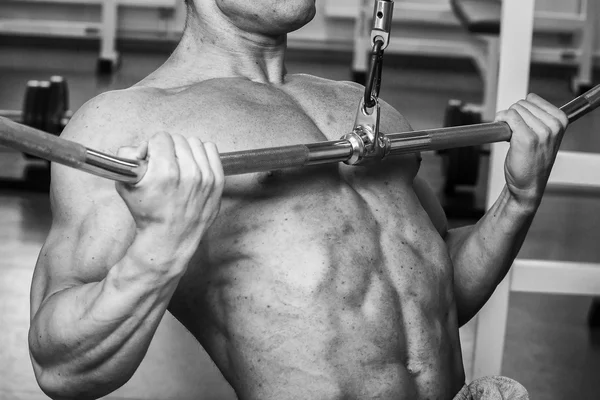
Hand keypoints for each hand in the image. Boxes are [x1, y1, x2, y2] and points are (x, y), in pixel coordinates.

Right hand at [115, 132, 223, 259]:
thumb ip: (127, 160)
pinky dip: (201, 154)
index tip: (151, 157)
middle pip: (177, 139)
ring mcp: (206, 177)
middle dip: (167, 148)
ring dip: (184, 150)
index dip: (152, 146)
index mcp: (165, 172)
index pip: (161, 137)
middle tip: (163, 163)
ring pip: (195, 142)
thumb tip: (138, 147)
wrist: (170, 238)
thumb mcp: (127, 187)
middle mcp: (189, 173)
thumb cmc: (149, 215)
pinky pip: (210, 150)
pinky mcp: (217, 181)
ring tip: (178, 165)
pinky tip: (193, 165)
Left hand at [496, 93, 568, 207]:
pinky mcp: (526, 139)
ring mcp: (541, 132)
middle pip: (521, 103)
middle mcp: (553, 125)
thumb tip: (522, 102)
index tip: (521, 122)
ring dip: (507, 121)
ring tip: (512, 137)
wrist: (528, 184)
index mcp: (560, 121)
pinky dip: (500, 121)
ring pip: (514, 110)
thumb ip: (539, 117)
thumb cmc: (533, 161)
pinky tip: (503, 134)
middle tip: (515, 132)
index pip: (533, 99)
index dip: (521, 110)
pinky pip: (508, 117)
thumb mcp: (545, 135)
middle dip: (514, 116)